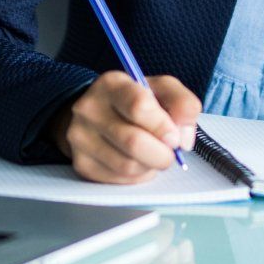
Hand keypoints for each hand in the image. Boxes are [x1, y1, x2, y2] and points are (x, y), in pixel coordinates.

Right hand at [49, 72, 200, 183]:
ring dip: (151, 166)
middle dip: (162, 154)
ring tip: (153, 155)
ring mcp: (81, 137)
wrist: (98, 115)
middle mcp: (89, 108)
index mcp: (112, 84)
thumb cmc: (136, 101)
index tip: (174, 136)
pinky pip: (119, 179)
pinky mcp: (81, 163)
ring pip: (128, 165)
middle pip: (133, 142)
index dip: (163, 126)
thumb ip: (182, 103)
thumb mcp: (162, 90)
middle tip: (169, 152)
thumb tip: (183, 137)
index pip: (139, 106)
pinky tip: (138, 162)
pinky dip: (138, 175)